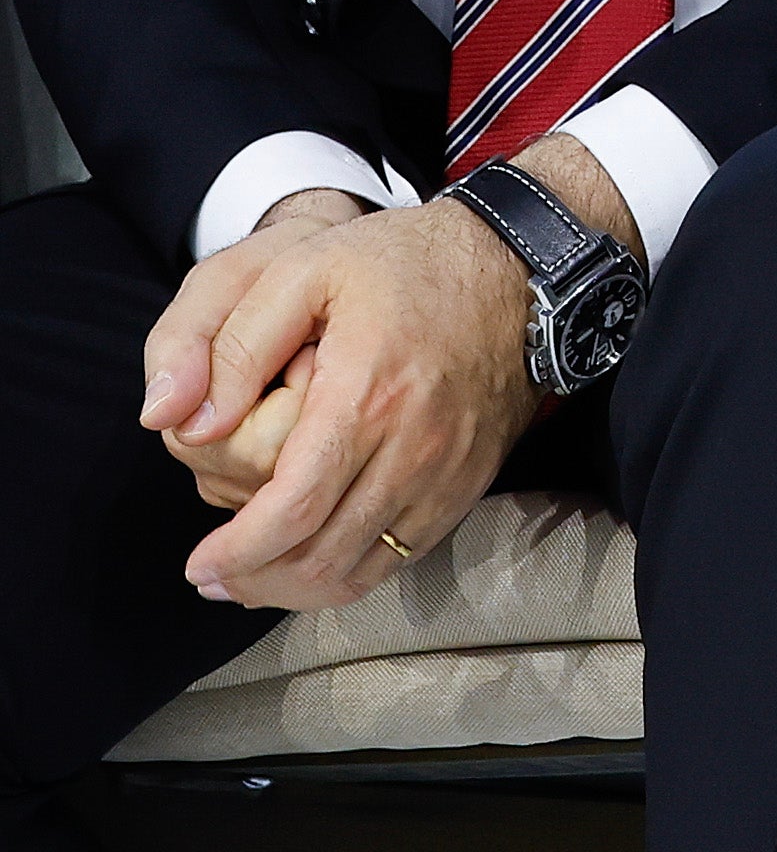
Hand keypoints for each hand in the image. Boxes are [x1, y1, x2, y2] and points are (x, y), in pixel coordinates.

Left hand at [140, 189, 552, 608]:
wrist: (518, 267)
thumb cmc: (405, 263)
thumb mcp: (304, 269)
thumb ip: (235, 345)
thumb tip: (183, 424)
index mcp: (366, 398)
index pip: (293, 511)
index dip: (237, 553)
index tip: (196, 564)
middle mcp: (414, 449)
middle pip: (324, 555)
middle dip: (256, 581)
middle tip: (210, 579)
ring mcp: (448, 472)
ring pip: (364, 568)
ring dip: (298, 588)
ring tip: (250, 583)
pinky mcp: (468, 481)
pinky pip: (406, 554)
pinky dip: (351, 573)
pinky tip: (313, 563)